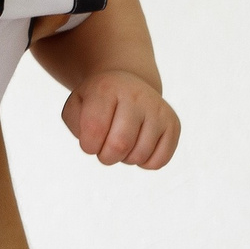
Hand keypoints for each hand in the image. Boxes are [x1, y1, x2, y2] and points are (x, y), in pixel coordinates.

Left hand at [60, 70, 179, 168]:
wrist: (128, 85)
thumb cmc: (97, 102)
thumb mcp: (76, 106)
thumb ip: (76, 124)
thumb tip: (96, 140)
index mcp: (108, 88)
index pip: (94, 129)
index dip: (88, 145)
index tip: (89, 140)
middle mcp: (136, 95)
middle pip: (119, 145)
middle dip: (106, 156)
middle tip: (104, 147)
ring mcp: (158, 109)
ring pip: (139, 156)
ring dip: (125, 159)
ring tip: (122, 142)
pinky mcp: (173, 123)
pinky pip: (158, 161)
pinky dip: (144, 163)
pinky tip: (138, 147)